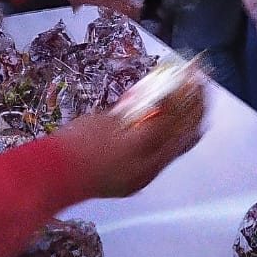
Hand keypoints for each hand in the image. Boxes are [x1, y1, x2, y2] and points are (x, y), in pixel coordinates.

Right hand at [52, 90, 204, 198]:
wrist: (55, 177)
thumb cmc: (72, 145)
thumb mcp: (104, 119)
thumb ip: (130, 111)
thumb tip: (149, 100)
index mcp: (139, 143)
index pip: (173, 112)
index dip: (185, 90)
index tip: (191, 74)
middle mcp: (149, 163)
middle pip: (186, 131)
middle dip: (196, 104)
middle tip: (201, 84)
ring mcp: (147, 175)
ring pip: (181, 146)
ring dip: (190, 122)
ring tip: (196, 101)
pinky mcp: (140, 181)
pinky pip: (167, 158)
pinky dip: (175, 139)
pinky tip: (177, 126)